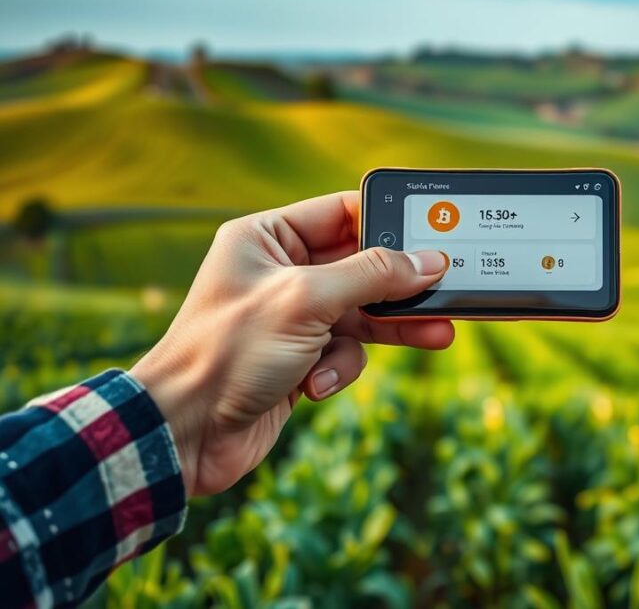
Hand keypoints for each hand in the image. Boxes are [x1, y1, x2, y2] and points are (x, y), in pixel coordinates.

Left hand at [130, 192, 451, 496]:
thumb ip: (372, 275)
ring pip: (362, 312)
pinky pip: (345, 351)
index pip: (342, 212)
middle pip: (362, 267)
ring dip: (392, 327)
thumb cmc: (227, 353)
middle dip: (402, 285)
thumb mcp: (306, 302)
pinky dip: (340, 369)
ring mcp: (292, 317)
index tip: (434, 233)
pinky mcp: (300, 357)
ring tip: (439, 334)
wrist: (185, 433)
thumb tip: (428, 260)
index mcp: (267, 238)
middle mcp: (280, 272)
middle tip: (447, 288)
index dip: (388, 222)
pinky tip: (316, 386)